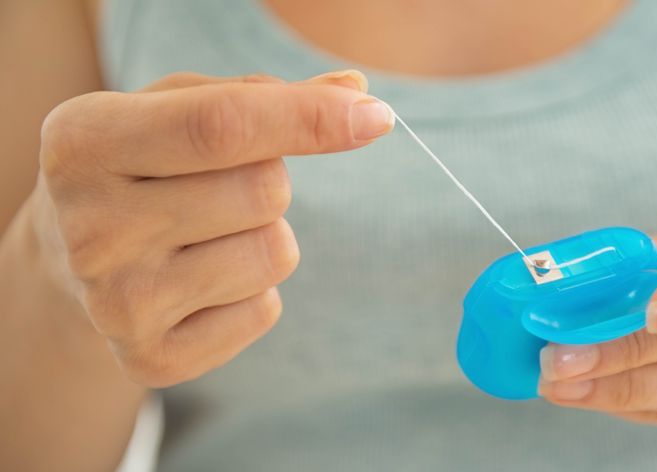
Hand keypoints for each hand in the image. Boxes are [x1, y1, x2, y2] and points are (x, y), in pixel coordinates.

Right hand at [30, 69, 392, 386]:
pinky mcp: (150, 358)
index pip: (219, 127)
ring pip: (274, 255)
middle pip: (264, 193)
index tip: (374, 115)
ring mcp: (116, 303)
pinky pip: (265, 311)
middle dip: (271, 182)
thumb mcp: (178, 107)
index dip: (307, 119)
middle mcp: (88, 227)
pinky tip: (200, 282)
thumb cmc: (145, 163)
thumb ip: (263, 95)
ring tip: (206, 235)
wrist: (71, 257)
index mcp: (85, 141)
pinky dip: (255, 291)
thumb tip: (357, 90)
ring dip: (265, 236)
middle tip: (220, 188)